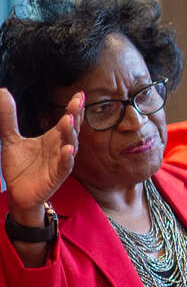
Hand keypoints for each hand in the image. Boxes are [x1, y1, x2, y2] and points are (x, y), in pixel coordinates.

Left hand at [0, 88, 82, 224]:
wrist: (18, 193)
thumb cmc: (20, 167)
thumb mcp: (10, 140)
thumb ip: (8, 119)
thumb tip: (3, 92)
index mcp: (53, 138)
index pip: (67, 120)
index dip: (74, 108)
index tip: (79, 94)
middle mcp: (60, 147)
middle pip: (71, 129)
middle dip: (75, 116)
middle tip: (77, 102)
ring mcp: (60, 161)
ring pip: (70, 145)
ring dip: (70, 133)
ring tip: (69, 120)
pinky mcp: (57, 176)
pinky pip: (64, 166)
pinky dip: (67, 158)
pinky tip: (68, 149)